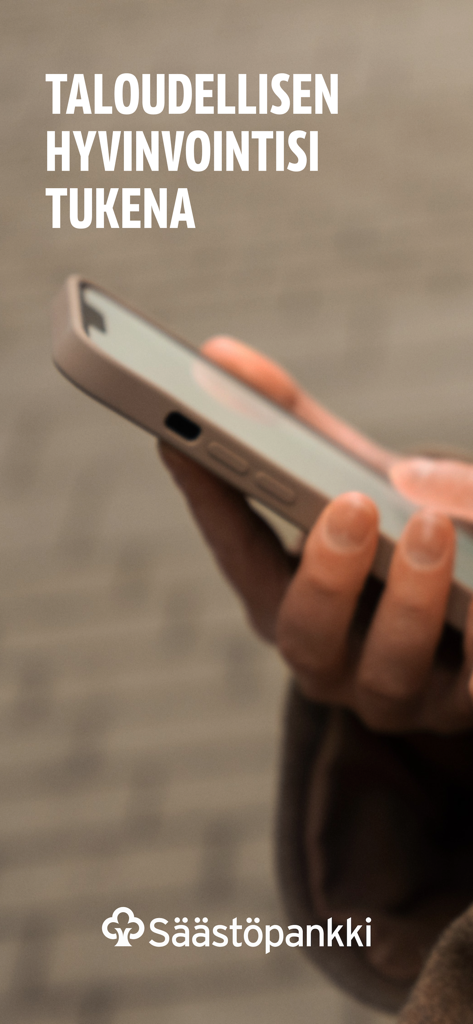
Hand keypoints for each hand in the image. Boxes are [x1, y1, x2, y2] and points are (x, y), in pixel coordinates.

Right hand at [160, 337, 472, 733]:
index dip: (209, 499)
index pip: (237, 554)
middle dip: (323, 575)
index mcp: (285, 602)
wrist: (466, 605)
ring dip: (409, 599)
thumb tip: (221, 356)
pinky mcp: (465, 702)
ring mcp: (398, 689)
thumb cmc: (393, 537)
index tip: (182, 437)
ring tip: (430, 527)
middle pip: (305, 636)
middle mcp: (332, 659)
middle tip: (350, 505)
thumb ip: (291, 427)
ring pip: (389, 669)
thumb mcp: (347, 480)